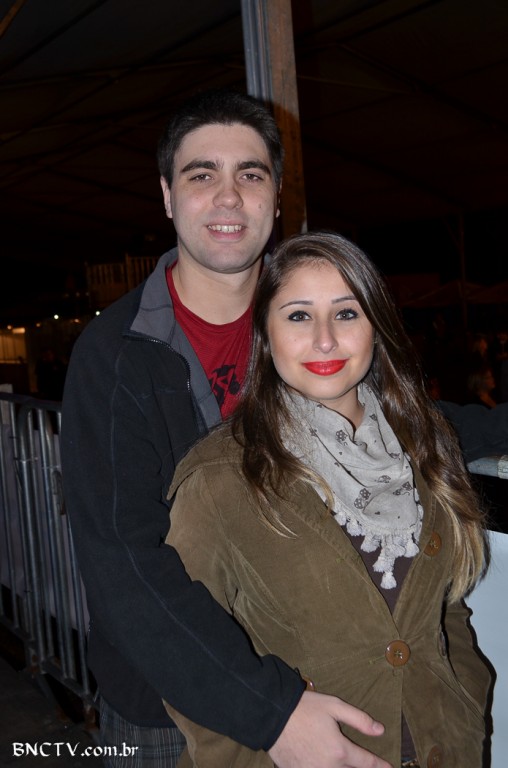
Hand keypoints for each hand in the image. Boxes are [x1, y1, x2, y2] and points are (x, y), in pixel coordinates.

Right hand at [268, 691, 391, 767]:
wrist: (272, 716)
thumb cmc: (304, 708)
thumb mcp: (334, 706)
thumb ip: (359, 719)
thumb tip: (380, 730)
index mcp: (340, 750)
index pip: (366, 762)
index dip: (379, 765)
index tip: (389, 767)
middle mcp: (329, 767)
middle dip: (357, 767)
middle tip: (359, 761)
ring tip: (338, 759)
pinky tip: (319, 760)